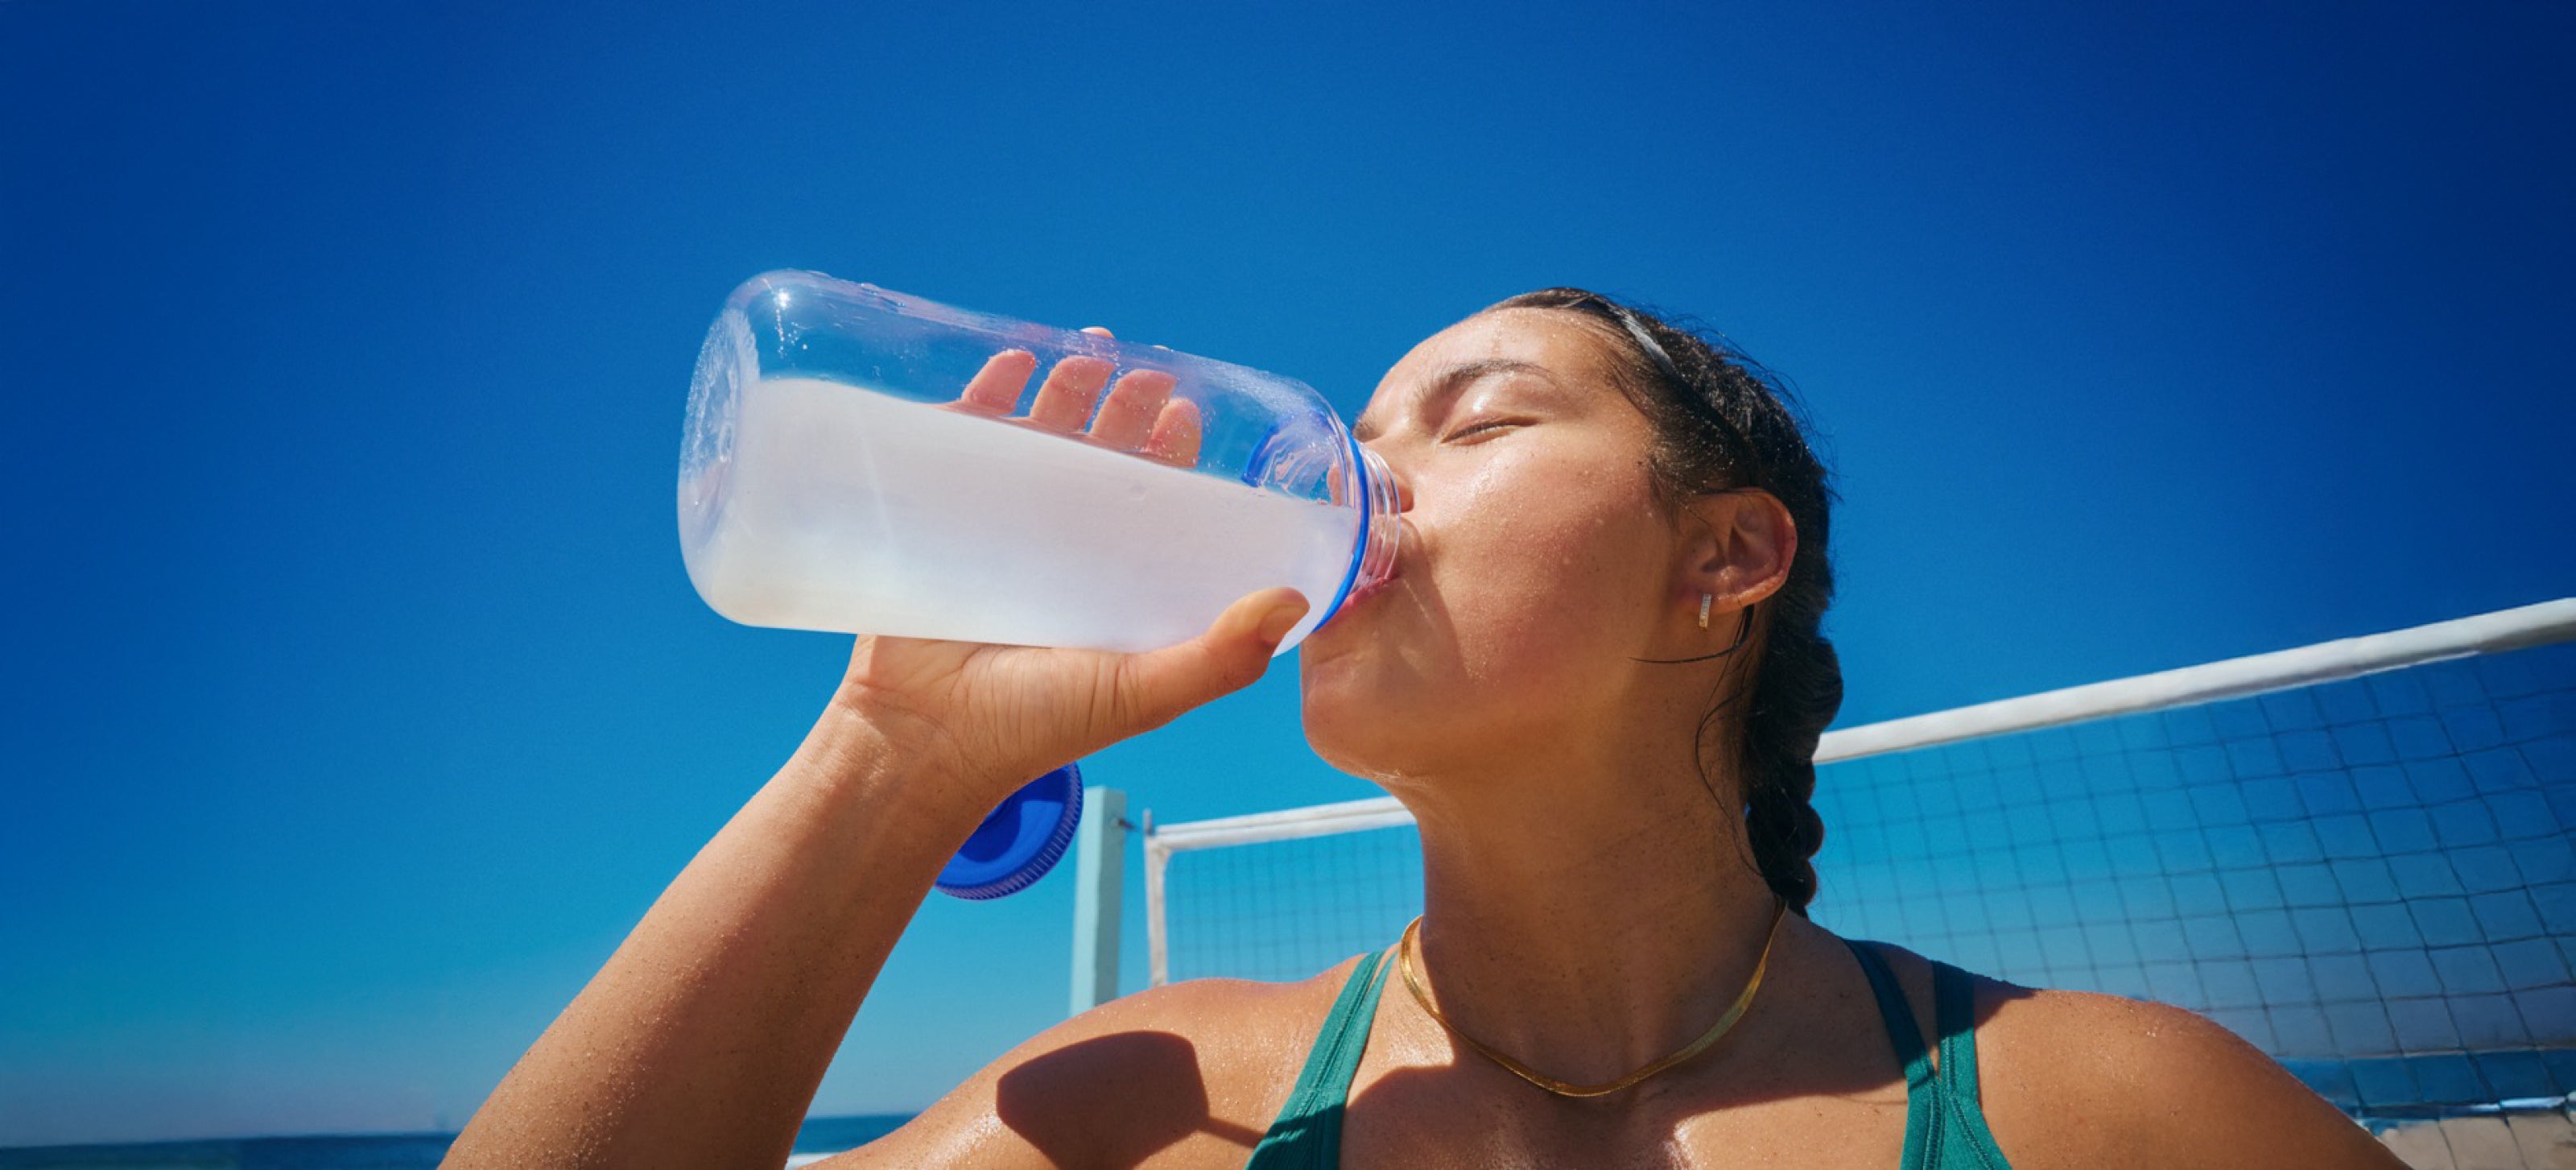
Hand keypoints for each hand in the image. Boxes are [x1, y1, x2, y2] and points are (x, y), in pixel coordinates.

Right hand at [833, 329, 1307, 810]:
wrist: (925, 740)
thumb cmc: (1037, 727)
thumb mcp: (1145, 692)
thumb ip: (1222, 657)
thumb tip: (1293, 600)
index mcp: (1114, 583)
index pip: (1151, 501)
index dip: (1169, 454)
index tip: (1185, 413)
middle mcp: (1060, 552)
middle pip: (1097, 458)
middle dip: (1123, 409)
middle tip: (1147, 373)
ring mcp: (996, 532)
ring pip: (1036, 441)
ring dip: (1063, 391)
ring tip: (1086, 352)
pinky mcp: (935, 519)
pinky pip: (962, 444)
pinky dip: (984, 398)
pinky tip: (1011, 363)